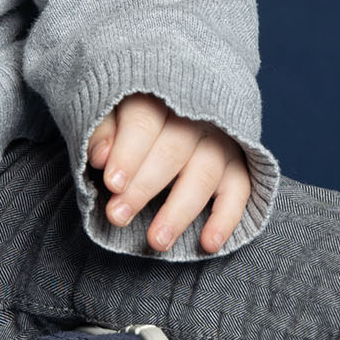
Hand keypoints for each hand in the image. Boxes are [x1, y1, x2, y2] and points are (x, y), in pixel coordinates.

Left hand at [85, 92, 251, 253]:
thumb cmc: (133, 119)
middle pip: (173, 151)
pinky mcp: (239, 163)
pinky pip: (239, 191)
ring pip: (205, 174)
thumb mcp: (110, 114)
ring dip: (179, 211)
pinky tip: (208, 243)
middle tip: (118, 216)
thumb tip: (99, 156)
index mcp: (156, 96)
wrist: (178, 110)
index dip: (128, 153)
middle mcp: (194, 115)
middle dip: (143, 187)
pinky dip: (226, 219)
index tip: (112, 184)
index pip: (145, 122)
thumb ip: (102, 132)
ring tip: (156, 240)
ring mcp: (221, 139)